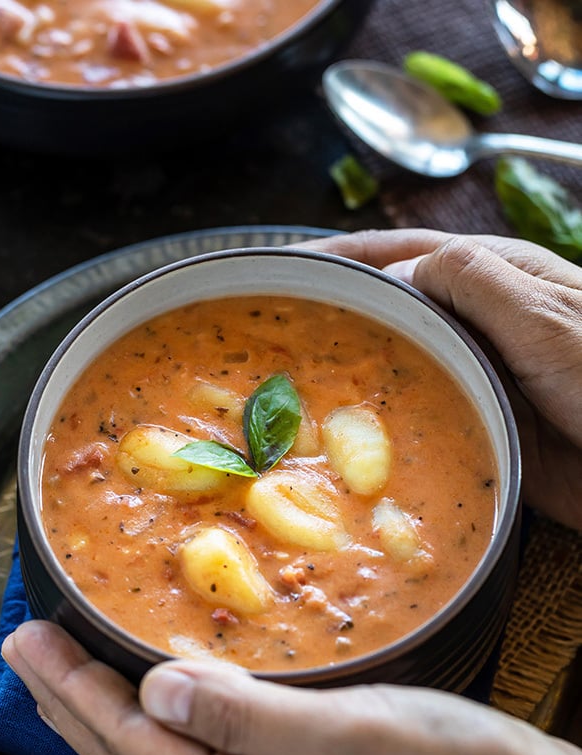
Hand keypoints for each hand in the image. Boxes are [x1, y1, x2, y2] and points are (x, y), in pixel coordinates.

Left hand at [3, 619, 581, 754]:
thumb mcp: (352, 737)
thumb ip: (250, 718)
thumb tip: (155, 691)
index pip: (136, 745)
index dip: (76, 693)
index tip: (33, 642)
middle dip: (70, 708)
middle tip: (27, 653)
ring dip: (102, 726)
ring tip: (67, 685)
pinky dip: (155, 742)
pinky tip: (158, 720)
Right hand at [297, 229, 581, 529]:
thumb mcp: (541, 314)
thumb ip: (471, 281)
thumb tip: (399, 272)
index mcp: (496, 276)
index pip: (406, 251)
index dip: (345, 254)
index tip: (288, 264)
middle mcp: (480, 322)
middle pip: (394, 307)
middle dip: (337, 313)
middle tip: (276, 332)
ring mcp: (478, 374)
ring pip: (401, 363)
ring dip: (353, 373)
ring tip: (293, 387)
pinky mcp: (480, 424)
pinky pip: (420, 417)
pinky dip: (382, 425)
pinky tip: (347, 441)